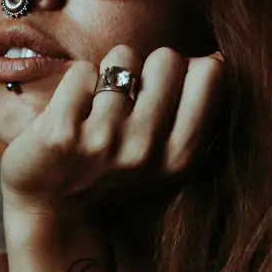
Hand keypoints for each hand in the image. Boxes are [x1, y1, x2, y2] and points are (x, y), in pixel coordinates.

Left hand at [0, 45, 222, 217]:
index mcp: (180, 158)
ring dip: (109, 74)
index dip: (185, 72)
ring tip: (97, 108)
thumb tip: (217, 57)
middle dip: (148, 69)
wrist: (54, 215)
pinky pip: (83, 71)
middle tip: (127, 99)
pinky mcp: (61, 133)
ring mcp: (104, 141)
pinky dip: (76, 85)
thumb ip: (194, 114)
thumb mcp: (165, 161)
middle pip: (168, 58)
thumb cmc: (112, 176)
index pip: (210, 73)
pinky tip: (71, 114)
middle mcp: (146, 150)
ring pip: (123, 57)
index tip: (165, 93)